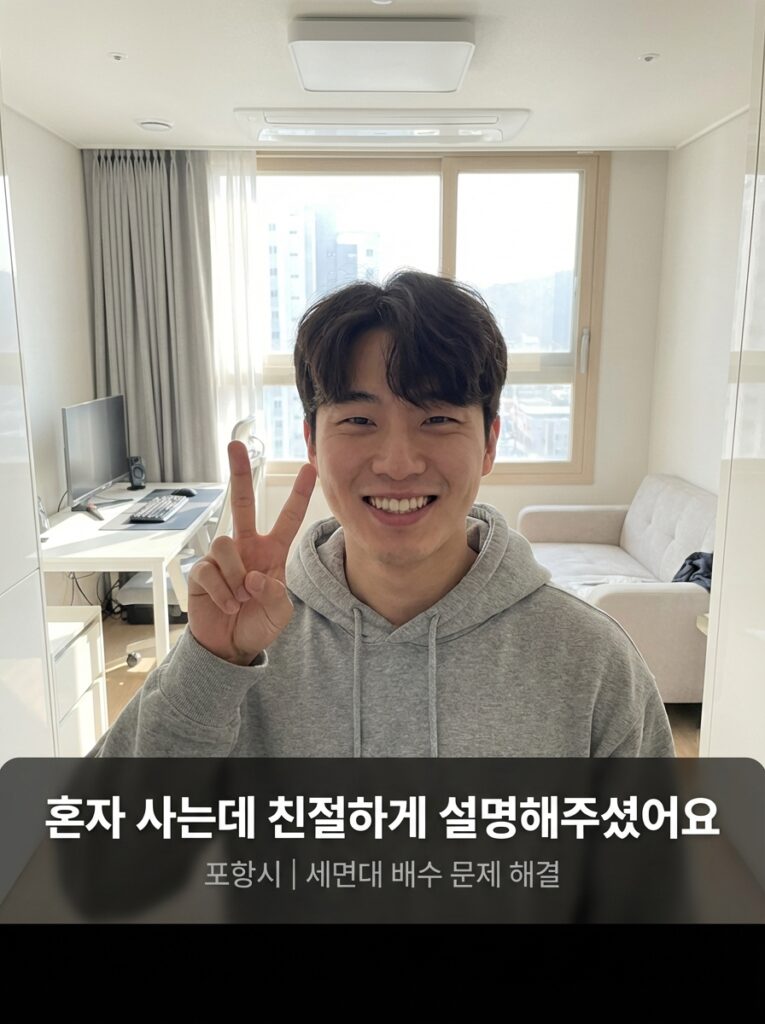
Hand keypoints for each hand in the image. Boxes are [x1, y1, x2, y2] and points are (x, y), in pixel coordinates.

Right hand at [187, 440, 316, 663]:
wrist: (230, 647)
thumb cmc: (257, 625)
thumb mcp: (279, 613)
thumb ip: (274, 594)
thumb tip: (253, 577)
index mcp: (272, 552)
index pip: (288, 519)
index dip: (298, 495)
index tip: (309, 468)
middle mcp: (246, 548)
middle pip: (242, 503)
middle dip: (239, 473)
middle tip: (235, 445)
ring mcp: (223, 558)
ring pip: (226, 544)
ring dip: (235, 576)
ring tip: (240, 599)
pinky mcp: (202, 572)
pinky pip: (210, 570)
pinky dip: (222, 591)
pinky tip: (228, 605)